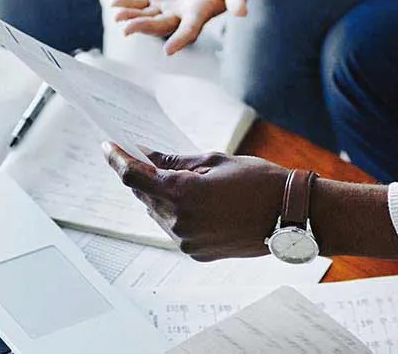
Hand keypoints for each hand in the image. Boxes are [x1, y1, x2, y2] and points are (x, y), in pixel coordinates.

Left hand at [104, 146, 288, 260]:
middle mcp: (179, 222)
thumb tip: (148, 156)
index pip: (134, 177)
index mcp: (182, 194)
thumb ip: (176, 161)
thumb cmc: (257, 180)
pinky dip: (177, 213)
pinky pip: (175, 229)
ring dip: (160, 196)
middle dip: (143, 177)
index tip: (107, 145)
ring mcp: (187, 241)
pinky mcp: (196, 253)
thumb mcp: (215, 161)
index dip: (117, 159)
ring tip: (182, 180)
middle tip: (143, 156)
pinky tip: (196, 201)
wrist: (289, 215)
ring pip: (158, 214)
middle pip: (144, 196)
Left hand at [111, 0, 250, 54]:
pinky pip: (139, 3)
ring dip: (132, 17)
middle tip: (128, 30)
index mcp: (199, 15)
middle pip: (160, 25)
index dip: (180, 40)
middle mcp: (179, 16)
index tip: (169, 50)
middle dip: (144, 27)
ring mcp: (166, 7)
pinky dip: (127, 4)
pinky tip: (114, 5)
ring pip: (146, 16)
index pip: (188, 31)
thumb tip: (242, 13)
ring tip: (118, 17)